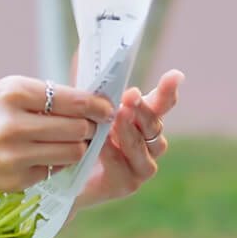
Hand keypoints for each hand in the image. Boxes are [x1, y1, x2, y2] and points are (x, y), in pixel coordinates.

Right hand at [0, 75, 115, 201]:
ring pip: (72, 152)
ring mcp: (16, 155)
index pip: (73, 99)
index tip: (106, 107)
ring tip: (60, 143)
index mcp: (13, 92)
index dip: (97, 104)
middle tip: (85, 127)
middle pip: (79, 128)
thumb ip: (33, 97)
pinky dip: (51, 165)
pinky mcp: (16, 180)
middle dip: (87, 128)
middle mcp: (16, 122)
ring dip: (73, 148)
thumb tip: (76, 101)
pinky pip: (52, 171)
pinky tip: (34, 158)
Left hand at [72, 69, 184, 212]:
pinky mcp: (126, 185)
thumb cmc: (77, 139)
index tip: (175, 75)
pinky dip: (112, 152)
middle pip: (154, 125)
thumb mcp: (85, 110)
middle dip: (143, 109)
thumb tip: (81, 52)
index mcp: (142, 122)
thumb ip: (90, 89)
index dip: (168, 90)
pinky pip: (122, 166)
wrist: (61, 179)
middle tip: (131, 95)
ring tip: (118, 115)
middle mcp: (148, 144)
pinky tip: (102, 141)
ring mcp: (140, 166)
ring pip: (144, 146)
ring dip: (130, 130)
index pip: (162, 104)